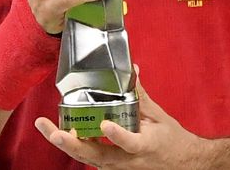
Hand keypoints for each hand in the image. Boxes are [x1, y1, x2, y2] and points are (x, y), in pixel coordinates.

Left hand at [34, 68, 209, 168]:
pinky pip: (90, 157)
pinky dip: (75, 144)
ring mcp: (119, 167)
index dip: (117, 136)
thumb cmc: (172, 141)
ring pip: (88, 158)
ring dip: (67, 144)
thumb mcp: (159, 117)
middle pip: (96, 156)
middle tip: (52, 130)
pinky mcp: (113, 167)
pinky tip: (59, 130)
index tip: (105, 125)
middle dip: (71, 143)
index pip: (131, 143)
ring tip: (46, 127)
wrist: (183, 163)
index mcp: (146, 145)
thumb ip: (141, 95)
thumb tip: (132, 70)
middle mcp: (129, 160)